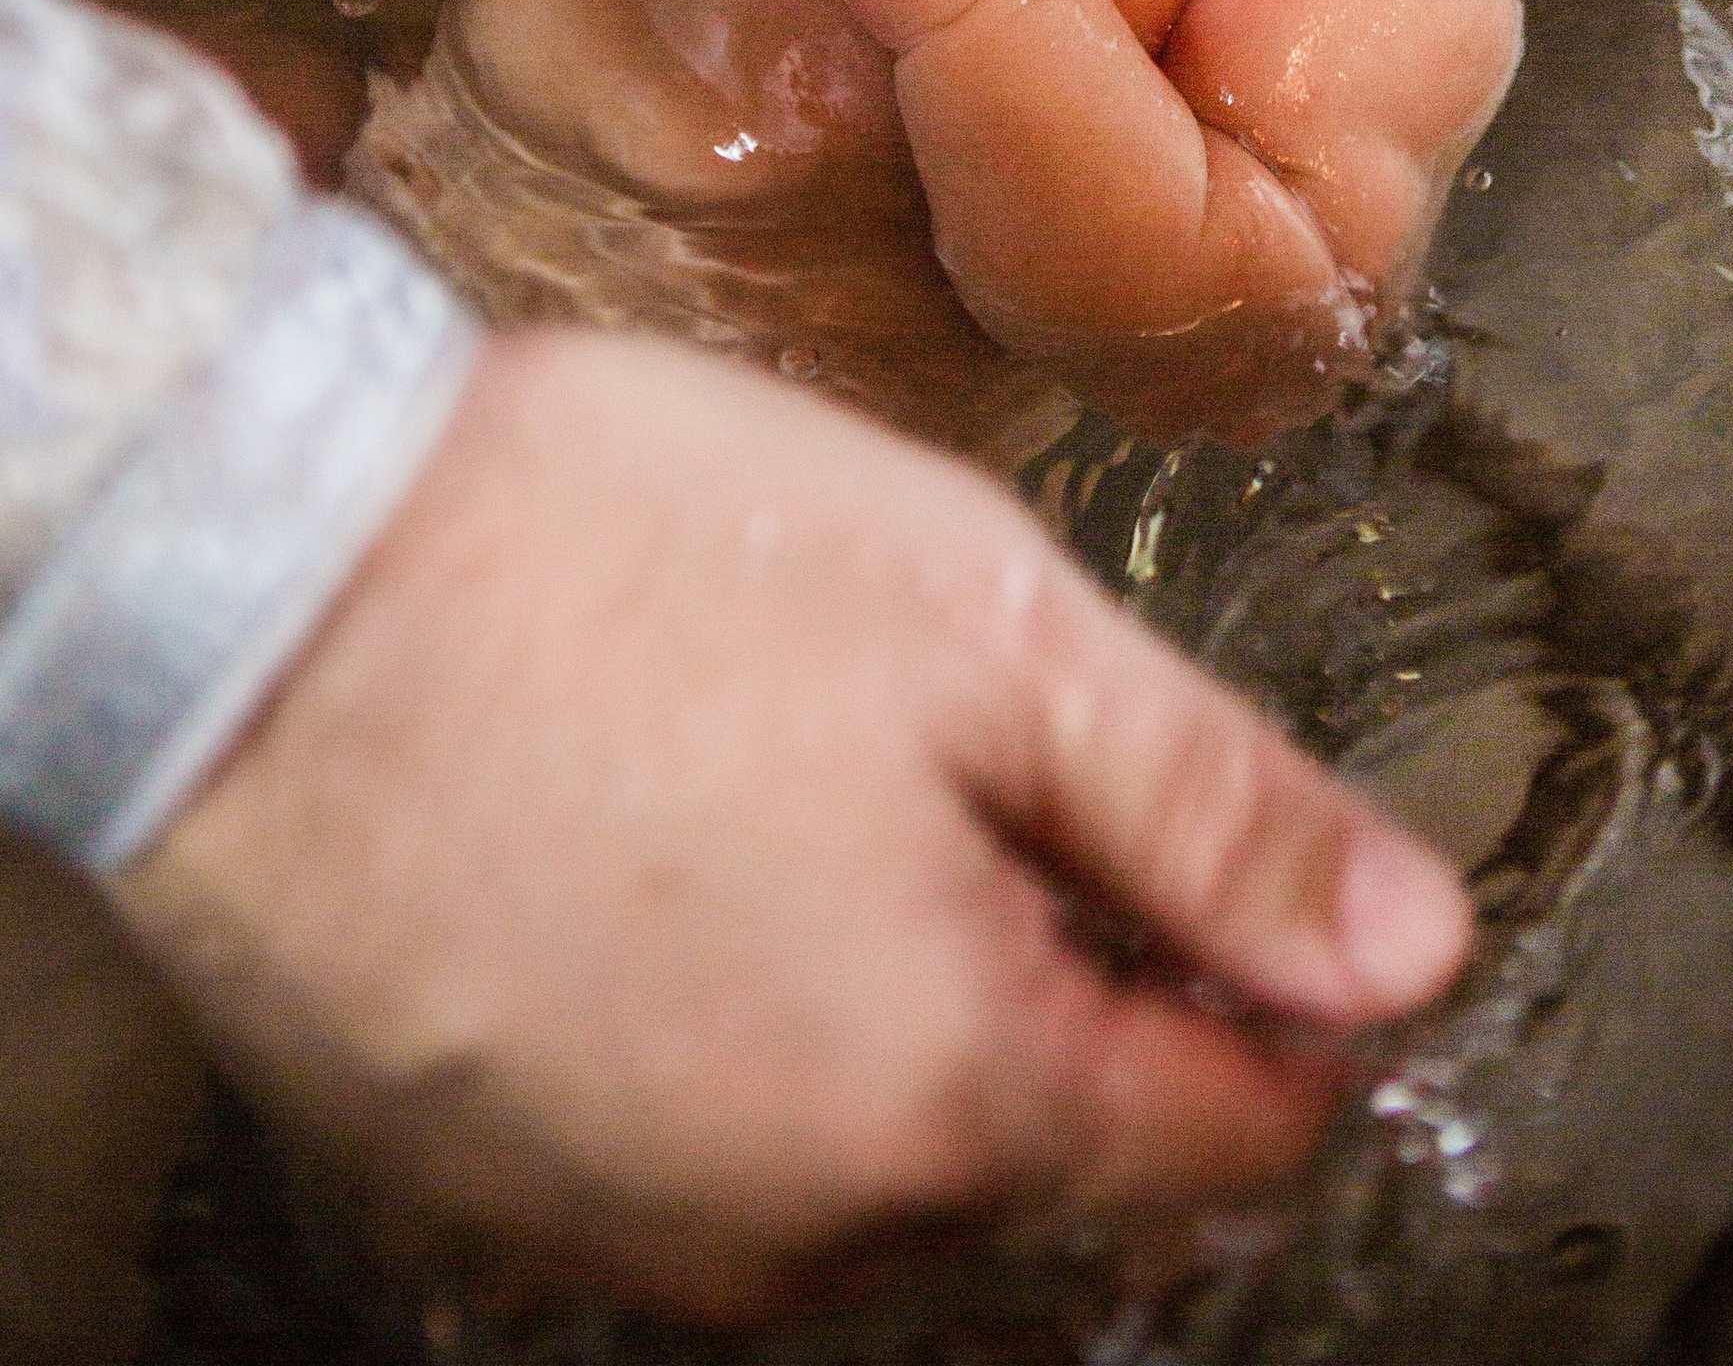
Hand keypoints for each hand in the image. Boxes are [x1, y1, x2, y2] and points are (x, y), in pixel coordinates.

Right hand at [110, 329, 1469, 1319]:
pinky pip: (711, 1154)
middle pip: (1057, 1160)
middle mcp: (791, 1231)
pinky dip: (755, 1031)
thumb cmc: (615, 564)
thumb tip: (1410, 946)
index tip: (1258, 865)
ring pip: (880, 1166)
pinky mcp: (497, 1183)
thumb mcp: (994, 632)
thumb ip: (1221, 815)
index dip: (1290, 991)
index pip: (1238, 1140)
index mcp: (953, 1096)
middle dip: (1091, 984)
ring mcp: (626, 1229)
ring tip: (836, 781)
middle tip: (1011, 760)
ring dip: (916, 1006)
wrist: (259, 569)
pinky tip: (705, 848)